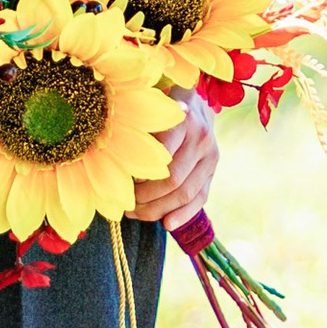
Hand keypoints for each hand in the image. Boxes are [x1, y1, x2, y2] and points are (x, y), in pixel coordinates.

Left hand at [130, 93, 217, 227]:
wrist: (196, 103)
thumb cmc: (161, 106)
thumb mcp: (149, 107)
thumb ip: (138, 125)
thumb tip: (113, 153)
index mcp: (183, 120)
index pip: (161, 155)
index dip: (140, 174)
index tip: (123, 181)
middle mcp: (201, 138)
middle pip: (173, 179)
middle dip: (146, 198)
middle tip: (126, 204)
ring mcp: (210, 156)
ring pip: (185, 193)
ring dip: (159, 209)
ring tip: (136, 213)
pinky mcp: (213, 171)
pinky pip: (200, 199)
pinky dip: (183, 215)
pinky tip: (167, 224)